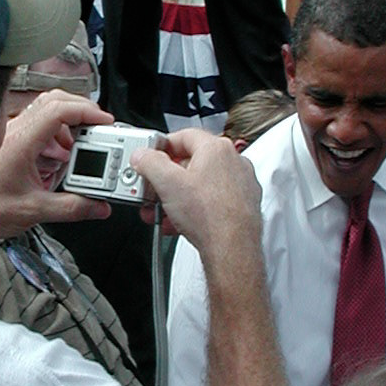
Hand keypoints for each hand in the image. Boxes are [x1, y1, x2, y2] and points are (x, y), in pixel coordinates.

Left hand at [0, 90, 114, 242]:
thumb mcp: (36, 210)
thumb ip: (72, 208)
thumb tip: (98, 205)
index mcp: (21, 141)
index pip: (58, 110)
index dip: (85, 111)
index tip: (104, 121)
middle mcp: (15, 132)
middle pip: (54, 101)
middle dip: (81, 110)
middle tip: (99, 127)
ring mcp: (12, 135)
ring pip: (46, 111)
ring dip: (69, 123)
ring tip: (82, 145)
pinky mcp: (11, 143)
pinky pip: (39, 126)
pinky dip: (57, 134)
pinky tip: (62, 156)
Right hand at [132, 127, 262, 261]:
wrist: (232, 248)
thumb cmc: (210, 216)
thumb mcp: (167, 183)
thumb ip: (149, 162)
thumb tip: (143, 156)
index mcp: (216, 149)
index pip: (184, 136)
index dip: (162, 146)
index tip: (150, 157)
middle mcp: (233, 162)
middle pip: (192, 162)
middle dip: (167, 178)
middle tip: (154, 189)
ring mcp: (241, 184)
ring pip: (202, 183)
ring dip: (178, 196)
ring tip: (164, 210)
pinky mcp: (243, 205)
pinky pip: (213, 200)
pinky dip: (195, 208)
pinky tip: (180, 222)